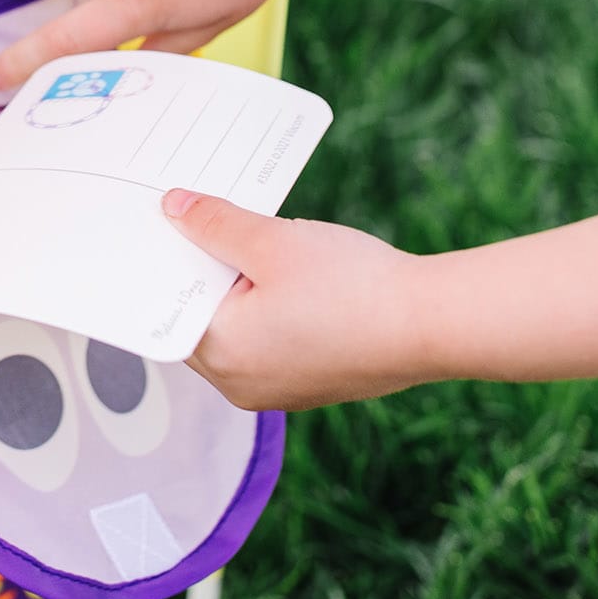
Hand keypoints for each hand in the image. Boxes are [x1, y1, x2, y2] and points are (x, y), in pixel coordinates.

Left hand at [164, 190, 432, 409]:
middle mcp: (240, 385)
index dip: (166, 262)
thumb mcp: (272, 241)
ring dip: (241, 289)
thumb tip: (173, 208)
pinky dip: (272, 309)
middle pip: (201, 320)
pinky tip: (295, 275)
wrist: (430, 325)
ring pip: (238, 331)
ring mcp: (277, 390)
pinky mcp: (310, 383)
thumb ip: (216, 224)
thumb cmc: (350, 287)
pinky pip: (271, 343)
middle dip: (206, 271)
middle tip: (213, 221)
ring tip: (260, 243)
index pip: (168, 307)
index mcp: (221, 356)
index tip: (166, 223)